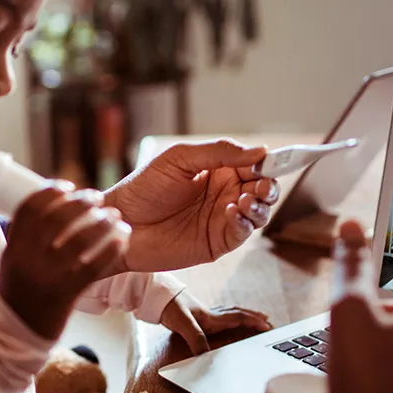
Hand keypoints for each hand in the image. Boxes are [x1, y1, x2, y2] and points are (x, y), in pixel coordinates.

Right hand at [0, 184, 129, 339]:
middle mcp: (27, 258)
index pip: (30, 207)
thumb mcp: (13, 262)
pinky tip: (123, 239)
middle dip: (80, 202)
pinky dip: (111, 249)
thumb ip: (28, 238)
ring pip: (78, 240)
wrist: (15, 337)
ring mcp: (47, 276)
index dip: (51, 191)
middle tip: (97, 198)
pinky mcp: (66, 293)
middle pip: (56, 218)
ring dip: (101, 223)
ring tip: (115, 216)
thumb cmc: (20, 295)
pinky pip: (94, 266)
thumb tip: (50, 209)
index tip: (68, 185)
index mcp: (13, 247)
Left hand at [104, 139, 279, 272]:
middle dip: (268, 186)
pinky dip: (244, 223)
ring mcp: (222, 219)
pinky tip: (231, 212)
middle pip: (262, 189)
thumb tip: (259, 150)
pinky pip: (242, 233)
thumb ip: (219, 152)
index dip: (265, 162)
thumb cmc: (144, 188)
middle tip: (261, 185)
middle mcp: (224, 194)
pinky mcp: (217, 242)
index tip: (270, 161)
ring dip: (260, 205)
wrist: (122, 223)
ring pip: (258, 212)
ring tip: (245, 200)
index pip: (253, 164)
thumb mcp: (180, 159)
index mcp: (218, 170)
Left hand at [159, 290, 271, 354]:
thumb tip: (205, 357)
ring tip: (255, 318)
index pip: (238, 318)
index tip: (268, 325)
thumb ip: (195, 339)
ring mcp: (205, 314)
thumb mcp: (182, 324)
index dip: (254, 321)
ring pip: (231, 314)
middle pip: (238, 314)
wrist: (155, 297)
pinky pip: (221, 316)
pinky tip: (228, 321)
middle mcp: (211, 314)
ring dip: (245, 316)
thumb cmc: (169, 306)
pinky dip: (231, 317)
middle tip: (268, 321)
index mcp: (212, 317)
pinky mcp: (198, 316)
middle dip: (254, 318)